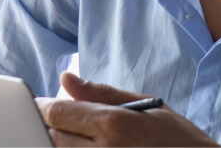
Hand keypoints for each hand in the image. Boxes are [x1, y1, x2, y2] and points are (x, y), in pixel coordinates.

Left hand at [35, 73, 218, 146]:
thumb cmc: (178, 139)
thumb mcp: (146, 107)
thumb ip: (101, 93)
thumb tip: (66, 79)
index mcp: (113, 124)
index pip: (56, 112)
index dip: (44, 107)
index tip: (43, 105)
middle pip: (50, 136)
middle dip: (51, 127)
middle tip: (66, 123)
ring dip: (61, 144)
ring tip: (80, 137)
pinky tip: (88, 147)